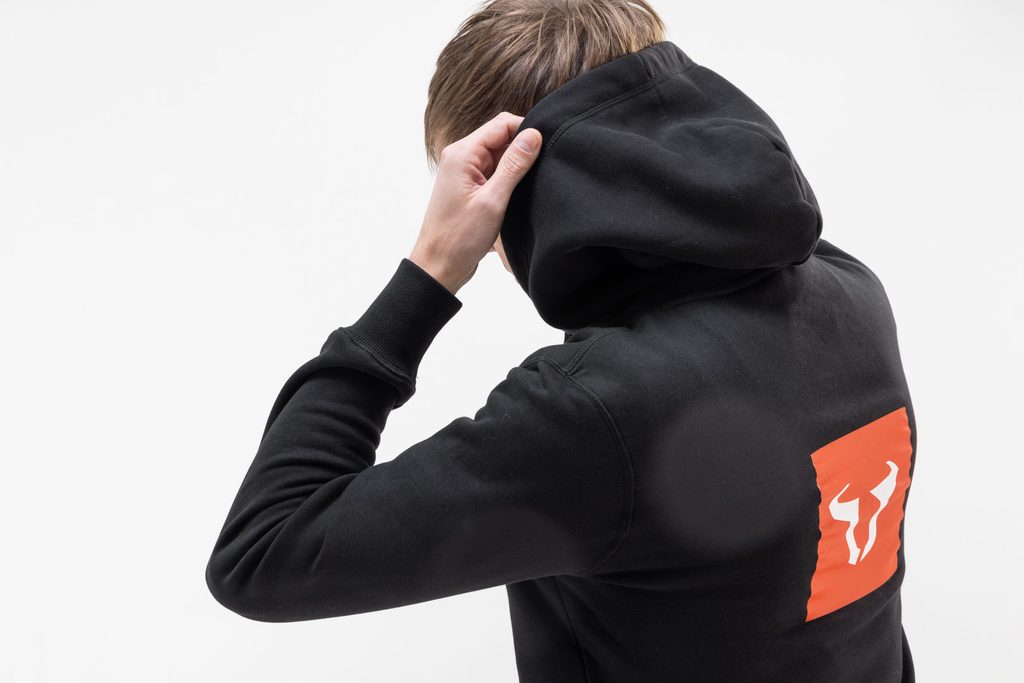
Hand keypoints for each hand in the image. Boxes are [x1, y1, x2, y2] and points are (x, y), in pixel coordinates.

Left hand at [409, 111, 541, 293]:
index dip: (527, 130)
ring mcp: (465, 172)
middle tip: (541, 170)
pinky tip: (518, 195)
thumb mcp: (493, 201)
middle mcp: (461, 157)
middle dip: (523, 150)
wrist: (439, 266)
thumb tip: (534, 135)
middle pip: (501, 137)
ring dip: (517, 168)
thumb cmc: (459, 238)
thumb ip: (514, 166)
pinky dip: (509, 181)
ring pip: (500, 156)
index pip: (502, 124)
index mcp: (462, 154)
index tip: (546, 148)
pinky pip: (495, 172)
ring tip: (528, 187)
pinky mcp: (471, 187)